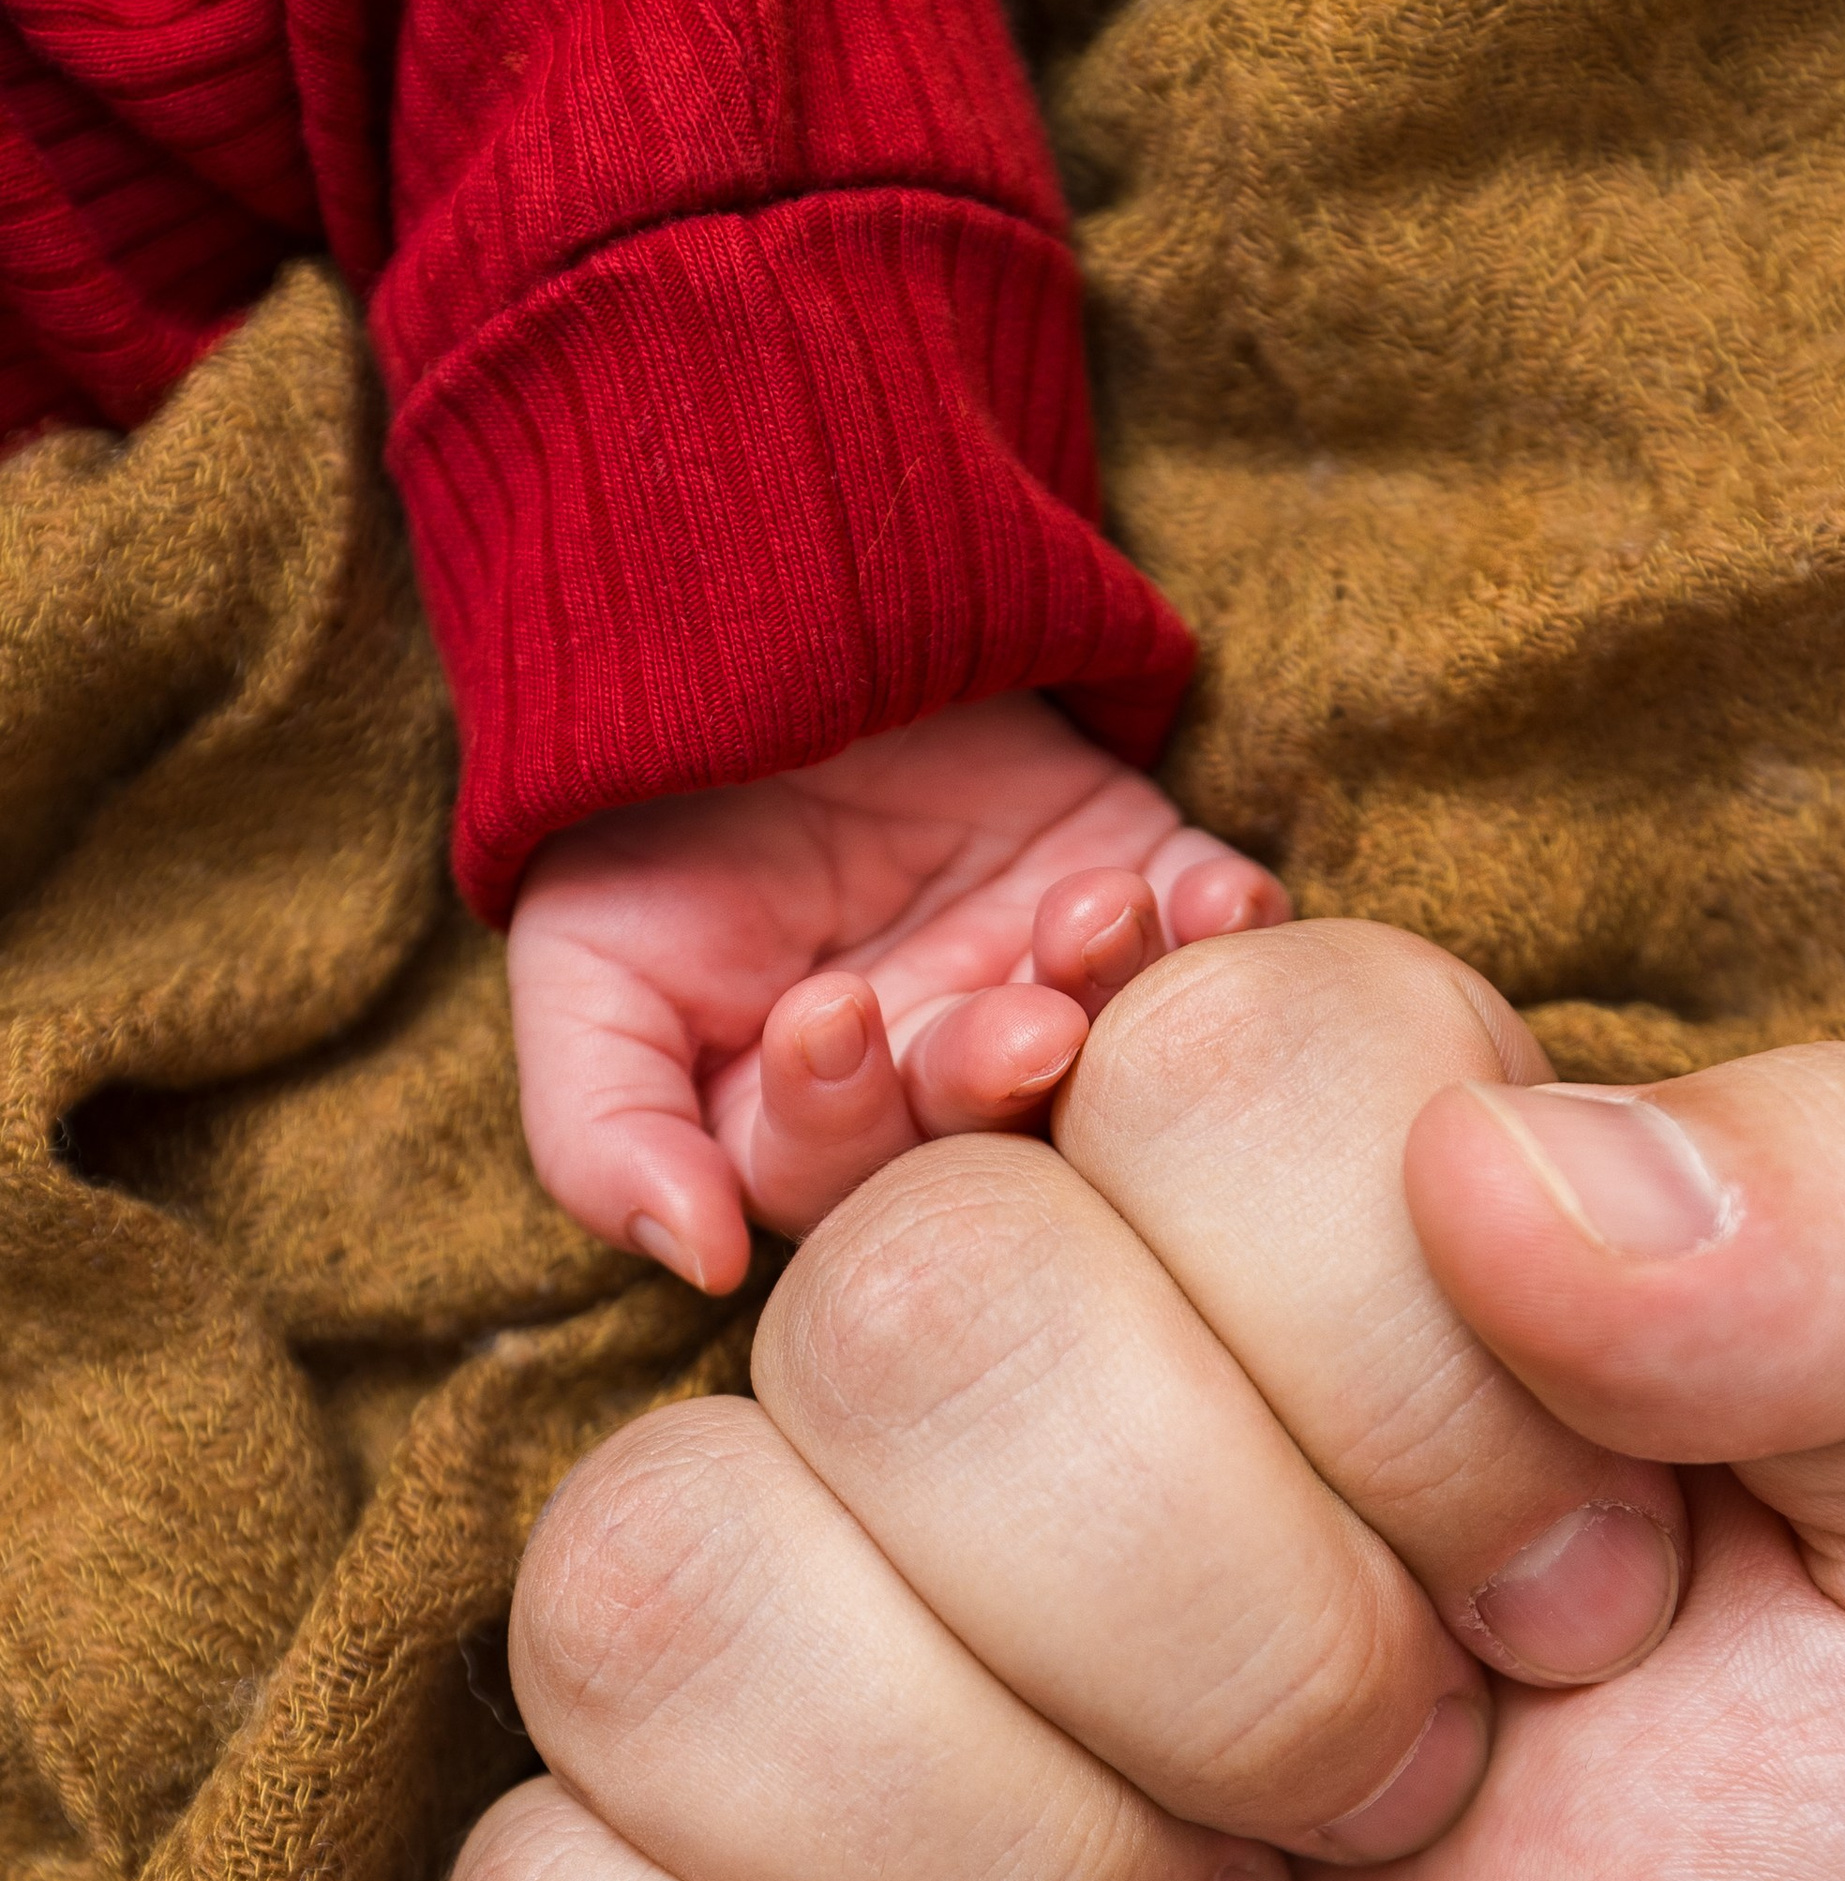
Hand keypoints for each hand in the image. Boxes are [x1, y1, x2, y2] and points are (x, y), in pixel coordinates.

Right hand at [504, 692, 1288, 1291]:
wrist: (747, 619)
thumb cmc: (641, 813)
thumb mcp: (581, 962)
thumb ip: (605, 1129)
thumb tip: (695, 1261)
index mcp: (813, 1125)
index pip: (841, 1176)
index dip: (839, 1115)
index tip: (822, 1011)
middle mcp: (945, 1075)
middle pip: (996, 1128)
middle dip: (1002, 1072)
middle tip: (1021, 1024)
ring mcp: (1051, 981)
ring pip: (1116, 1040)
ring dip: (1114, 990)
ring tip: (1092, 911)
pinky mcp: (1145, 881)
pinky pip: (1212, 934)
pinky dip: (1228, 924)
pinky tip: (1217, 899)